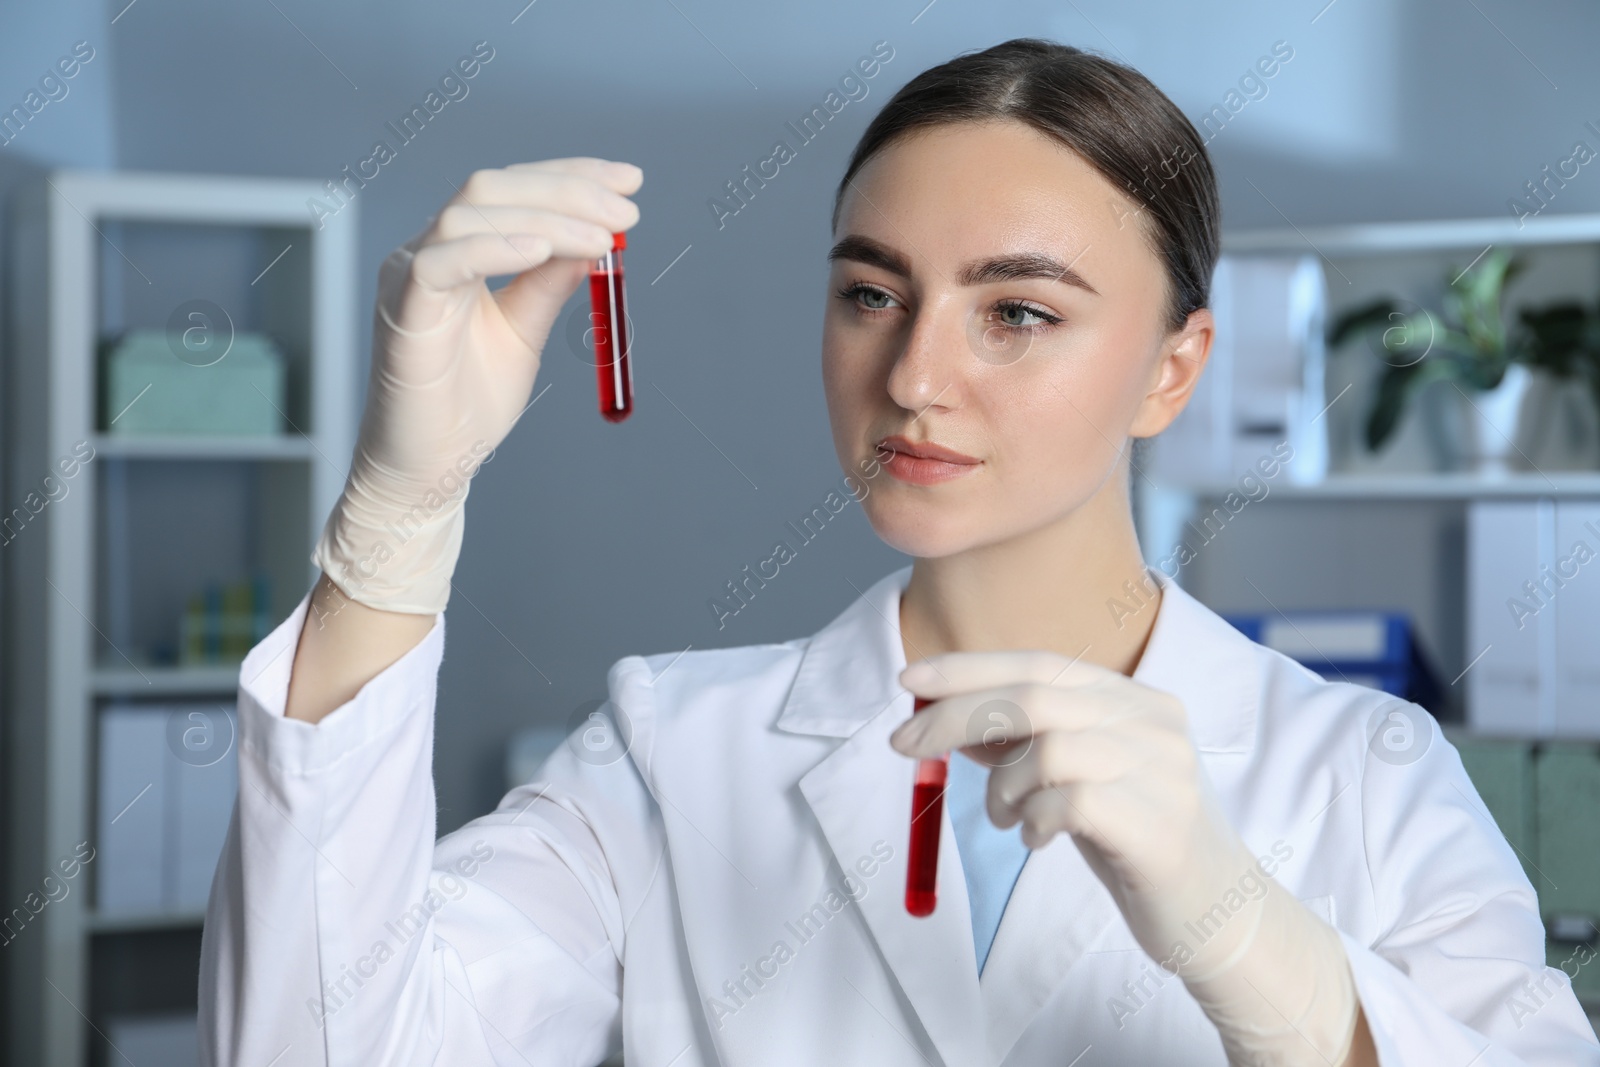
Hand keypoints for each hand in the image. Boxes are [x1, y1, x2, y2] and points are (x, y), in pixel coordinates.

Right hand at [314, 158, 641, 613]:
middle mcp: (427, 253)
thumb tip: (594, 238)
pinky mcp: (402, 312)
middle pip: (492, 189)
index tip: (629, 181)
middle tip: (625, 209)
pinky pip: (442, 263)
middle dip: (567, 189)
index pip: (512, 190)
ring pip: (471, 214)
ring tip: (602, 236)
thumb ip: (550, 283)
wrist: (431, 467)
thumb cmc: (468, 404)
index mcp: (456, 252)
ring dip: (547, 217)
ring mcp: (408, 278)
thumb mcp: (526, 330)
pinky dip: (495, 248)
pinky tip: (544, 249)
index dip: (571, 177)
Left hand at [891, 650, 1360, 1065]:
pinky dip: (1034, 819)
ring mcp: (1164, 772)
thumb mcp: (1077, 779)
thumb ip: (1027, 744)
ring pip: (1048, 747)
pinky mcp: (1160, 827)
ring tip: (1005, 818)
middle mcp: (1155, 723)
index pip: (1039, 663)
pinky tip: (1039, 839)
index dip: (969, 668)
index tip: (909, 681)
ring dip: (1001, 787)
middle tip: (906, 747)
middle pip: (1035, 696)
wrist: (1218, 916)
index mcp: (1136, 699)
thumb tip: (951, 720)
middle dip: (956, 717)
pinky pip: (1069, 802)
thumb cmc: (1134, 840)